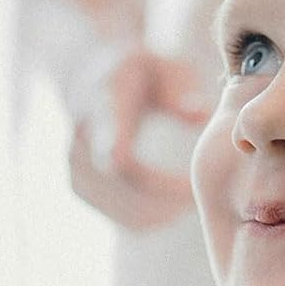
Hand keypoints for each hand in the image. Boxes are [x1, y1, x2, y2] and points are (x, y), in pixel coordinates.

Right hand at [68, 49, 211, 230]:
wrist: (85, 77)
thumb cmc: (138, 72)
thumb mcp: (160, 67)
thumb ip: (180, 89)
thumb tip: (202, 114)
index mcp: (104, 108)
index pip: (114, 147)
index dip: (144, 170)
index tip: (179, 182)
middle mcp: (83, 142)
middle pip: (126, 187)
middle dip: (170, 197)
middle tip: (207, 196)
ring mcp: (77, 168)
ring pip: (127, 210)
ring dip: (166, 212)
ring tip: (193, 199)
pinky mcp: (80, 189)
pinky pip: (123, 219)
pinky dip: (155, 218)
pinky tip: (175, 206)